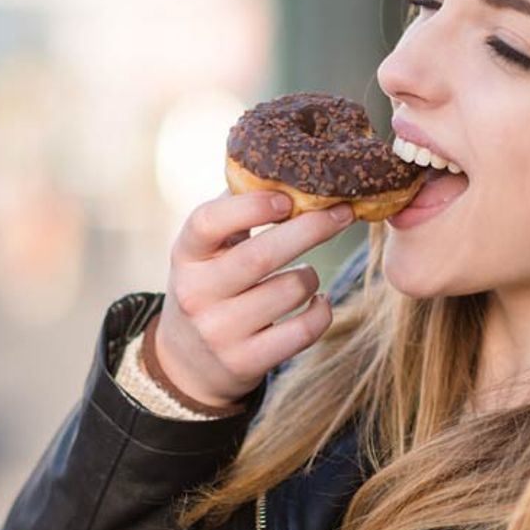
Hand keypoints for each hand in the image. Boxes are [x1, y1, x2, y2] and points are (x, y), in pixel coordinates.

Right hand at [154, 190, 355, 407]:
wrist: (189, 361)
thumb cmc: (211, 285)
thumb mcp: (208, 250)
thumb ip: (236, 211)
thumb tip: (286, 167)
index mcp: (185, 253)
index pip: (208, 222)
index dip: (250, 206)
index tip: (287, 197)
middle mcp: (196, 292)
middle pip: (261, 255)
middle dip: (310, 229)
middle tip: (343, 212)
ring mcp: (219, 331)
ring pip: (289, 290)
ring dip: (311, 276)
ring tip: (308, 274)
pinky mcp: (245, 361)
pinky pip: (302, 331)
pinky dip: (321, 312)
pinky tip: (318, 302)